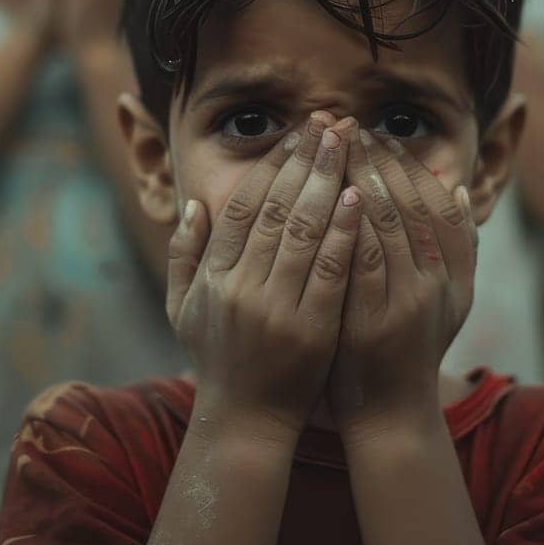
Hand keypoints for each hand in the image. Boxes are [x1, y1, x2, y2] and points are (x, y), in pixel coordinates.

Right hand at [166, 113, 362, 438]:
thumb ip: (184, 256)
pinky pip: (332, 270)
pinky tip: (360, 198)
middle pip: (276, 207)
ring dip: (328, 180)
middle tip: (330, 121)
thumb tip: (194, 205)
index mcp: (213, 276)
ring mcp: (276, 308)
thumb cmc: (218, 359)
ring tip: (348, 144)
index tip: (297, 132)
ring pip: (305, 230)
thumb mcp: (183, 309)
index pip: (242, 204)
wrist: (246, 423)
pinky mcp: (312, 328)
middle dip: (306, 158)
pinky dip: (346, 231)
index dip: (271, 163)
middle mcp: (240, 287)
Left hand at [326, 123, 476, 441]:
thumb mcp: (453, 300)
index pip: (428, 198)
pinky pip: (356, 257)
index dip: (403, 162)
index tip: (377, 134)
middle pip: (402, 201)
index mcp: (449, 269)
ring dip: (354, 178)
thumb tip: (460, 189)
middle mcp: (432, 280)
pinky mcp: (369, 319)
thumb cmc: (415, 350)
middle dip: (373, 159)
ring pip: (380, 222)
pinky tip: (325, 196)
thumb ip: (460, 247)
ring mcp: (401, 300)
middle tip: (346, 127)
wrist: (390, 414)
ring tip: (329, 148)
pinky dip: (343, 223)